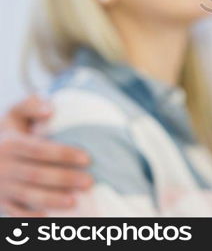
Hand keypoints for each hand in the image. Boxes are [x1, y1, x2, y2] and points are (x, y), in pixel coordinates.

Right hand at [0, 95, 91, 215]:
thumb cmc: (8, 132)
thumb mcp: (14, 114)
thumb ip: (31, 105)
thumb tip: (50, 110)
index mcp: (9, 143)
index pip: (39, 150)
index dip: (63, 154)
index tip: (87, 158)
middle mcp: (2, 166)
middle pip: (36, 174)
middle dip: (64, 179)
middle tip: (89, 182)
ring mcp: (0, 186)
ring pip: (26, 195)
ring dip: (51, 199)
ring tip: (75, 201)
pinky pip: (14, 212)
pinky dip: (30, 218)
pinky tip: (49, 219)